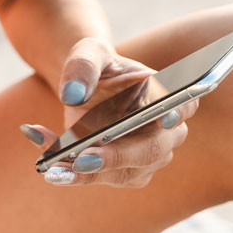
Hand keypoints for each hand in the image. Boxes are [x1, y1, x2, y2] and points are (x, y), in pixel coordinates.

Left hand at [19, 36, 199, 187]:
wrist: (83, 86)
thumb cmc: (95, 65)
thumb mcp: (87, 54)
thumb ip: (82, 67)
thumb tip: (73, 94)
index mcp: (166, 95)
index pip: (184, 104)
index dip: (179, 112)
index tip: (166, 117)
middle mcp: (165, 131)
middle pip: (152, 150)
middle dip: (119, 155)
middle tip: (84, 156)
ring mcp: (147, 157)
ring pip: (124, 173)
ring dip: (88, 173)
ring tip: (54, 167)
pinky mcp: (123, 173)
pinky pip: (98, 178)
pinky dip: (72, 175)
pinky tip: (48, 166)